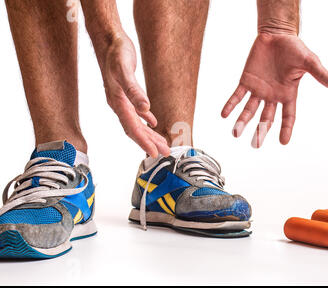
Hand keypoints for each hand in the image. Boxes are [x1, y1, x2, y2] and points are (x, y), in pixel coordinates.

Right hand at [101, 34, 169, 157]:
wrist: (108, 39)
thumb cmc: (115, 53)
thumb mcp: (125, 70)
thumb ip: (134, 91)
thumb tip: (146, 109)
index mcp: (117, 102)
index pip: (132, 128)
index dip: (144, 142)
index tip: (154, 153)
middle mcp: (118, 104)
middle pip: (135, 129)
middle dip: (149, 143)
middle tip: (164, 153)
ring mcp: (122, 99)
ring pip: (137, 123)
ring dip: (149, 134)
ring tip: (162, 144)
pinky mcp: (126, 92)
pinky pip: (137, 112)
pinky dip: (146, 119)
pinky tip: (152, 122)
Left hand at [221, 33, 327, 147]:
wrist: (277, 34)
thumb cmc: (295, 48)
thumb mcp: (309, 62)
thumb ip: (321, 74)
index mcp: (287, 94)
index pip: (288, 116)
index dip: (286, 129)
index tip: (283, 142)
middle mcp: (272, 95)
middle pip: (266, 118)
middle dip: (261, 131)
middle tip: (255, 145)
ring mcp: (258, 89)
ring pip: (249, 110)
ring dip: (242, 121)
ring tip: (236, 133)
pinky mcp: (246, 80)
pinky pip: (237, 95)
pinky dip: (230, 105)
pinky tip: (224, 114)